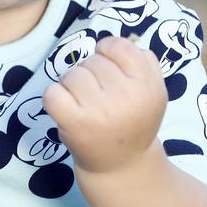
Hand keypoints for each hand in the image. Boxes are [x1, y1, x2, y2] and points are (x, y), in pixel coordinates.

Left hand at [42, 35, 167, 174]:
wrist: (122, 165)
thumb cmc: (134, 122)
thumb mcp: (153, 92)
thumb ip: (144, 63)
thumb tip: (120, 41)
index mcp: (146, 85)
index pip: (117, 46)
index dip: (107, 53)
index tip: (109, 71)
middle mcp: (125, 96)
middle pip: (92, 60)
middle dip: (91, 73)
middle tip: (99, 97)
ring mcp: (98, 109)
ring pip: (72, 74)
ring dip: (73, 86)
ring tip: (85, 105)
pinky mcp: (74, 122)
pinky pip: (52, 91)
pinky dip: (55, 97)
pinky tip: (68, 110)